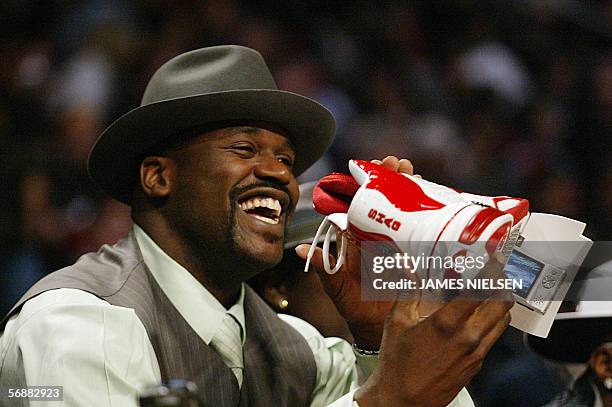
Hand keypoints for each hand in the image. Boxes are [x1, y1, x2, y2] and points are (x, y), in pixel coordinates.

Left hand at [295, 156, 416, 348]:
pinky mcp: (414, 254)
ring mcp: (397, 242)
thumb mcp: (336, 285)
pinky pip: (420, 229)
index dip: (363, 184)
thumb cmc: (352, 305)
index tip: (368, 167)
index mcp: (356, 237)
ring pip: (403, 209)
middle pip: (383, 200)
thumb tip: (298, 249)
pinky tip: (429, 196)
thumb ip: (323, 266)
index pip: (358, 204)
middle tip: (395, 163)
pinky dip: (425, 212)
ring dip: (408, 188)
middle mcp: (376, 234)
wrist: (376, 327)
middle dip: (389, 179)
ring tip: (411, 172)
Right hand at [355, 258, 513, 406]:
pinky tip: (478, 318)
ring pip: (502, 322)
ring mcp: (475, 354)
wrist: (402, 401)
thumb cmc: (396, 363)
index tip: (497, 257)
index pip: (481, 290)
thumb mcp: (397, 322)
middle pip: (501, 305)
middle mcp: (468, 338)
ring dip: (500, 304)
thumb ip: (407, 291)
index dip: (493, 271)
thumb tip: (407, 267)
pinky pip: (492, 338)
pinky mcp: (476, 365)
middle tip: (498, 272)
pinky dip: (491, 323)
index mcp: (447, 323)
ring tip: (492, 292)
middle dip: (503, 285)